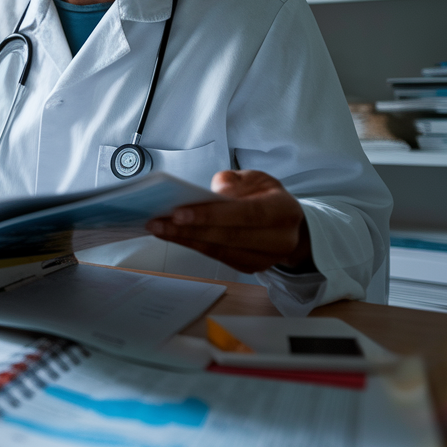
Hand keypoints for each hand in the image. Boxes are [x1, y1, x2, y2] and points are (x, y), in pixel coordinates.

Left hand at [146, 170, 312, 273]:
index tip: (180, 213)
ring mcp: (265, 258)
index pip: (246, 214)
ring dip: (185, 240)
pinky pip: (218, 257)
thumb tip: (217, 191)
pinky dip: (193, 246)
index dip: (212, 215)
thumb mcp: (257, 179)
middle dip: (190, 230)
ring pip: (220, 251)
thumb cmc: (268, 197)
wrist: (287, 224)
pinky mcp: (250, 267)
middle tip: (159, 222)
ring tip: (159, 228)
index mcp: (284, 211)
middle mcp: (279, 239)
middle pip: (229, 237)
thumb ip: (236, 181)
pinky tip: (174, 236)